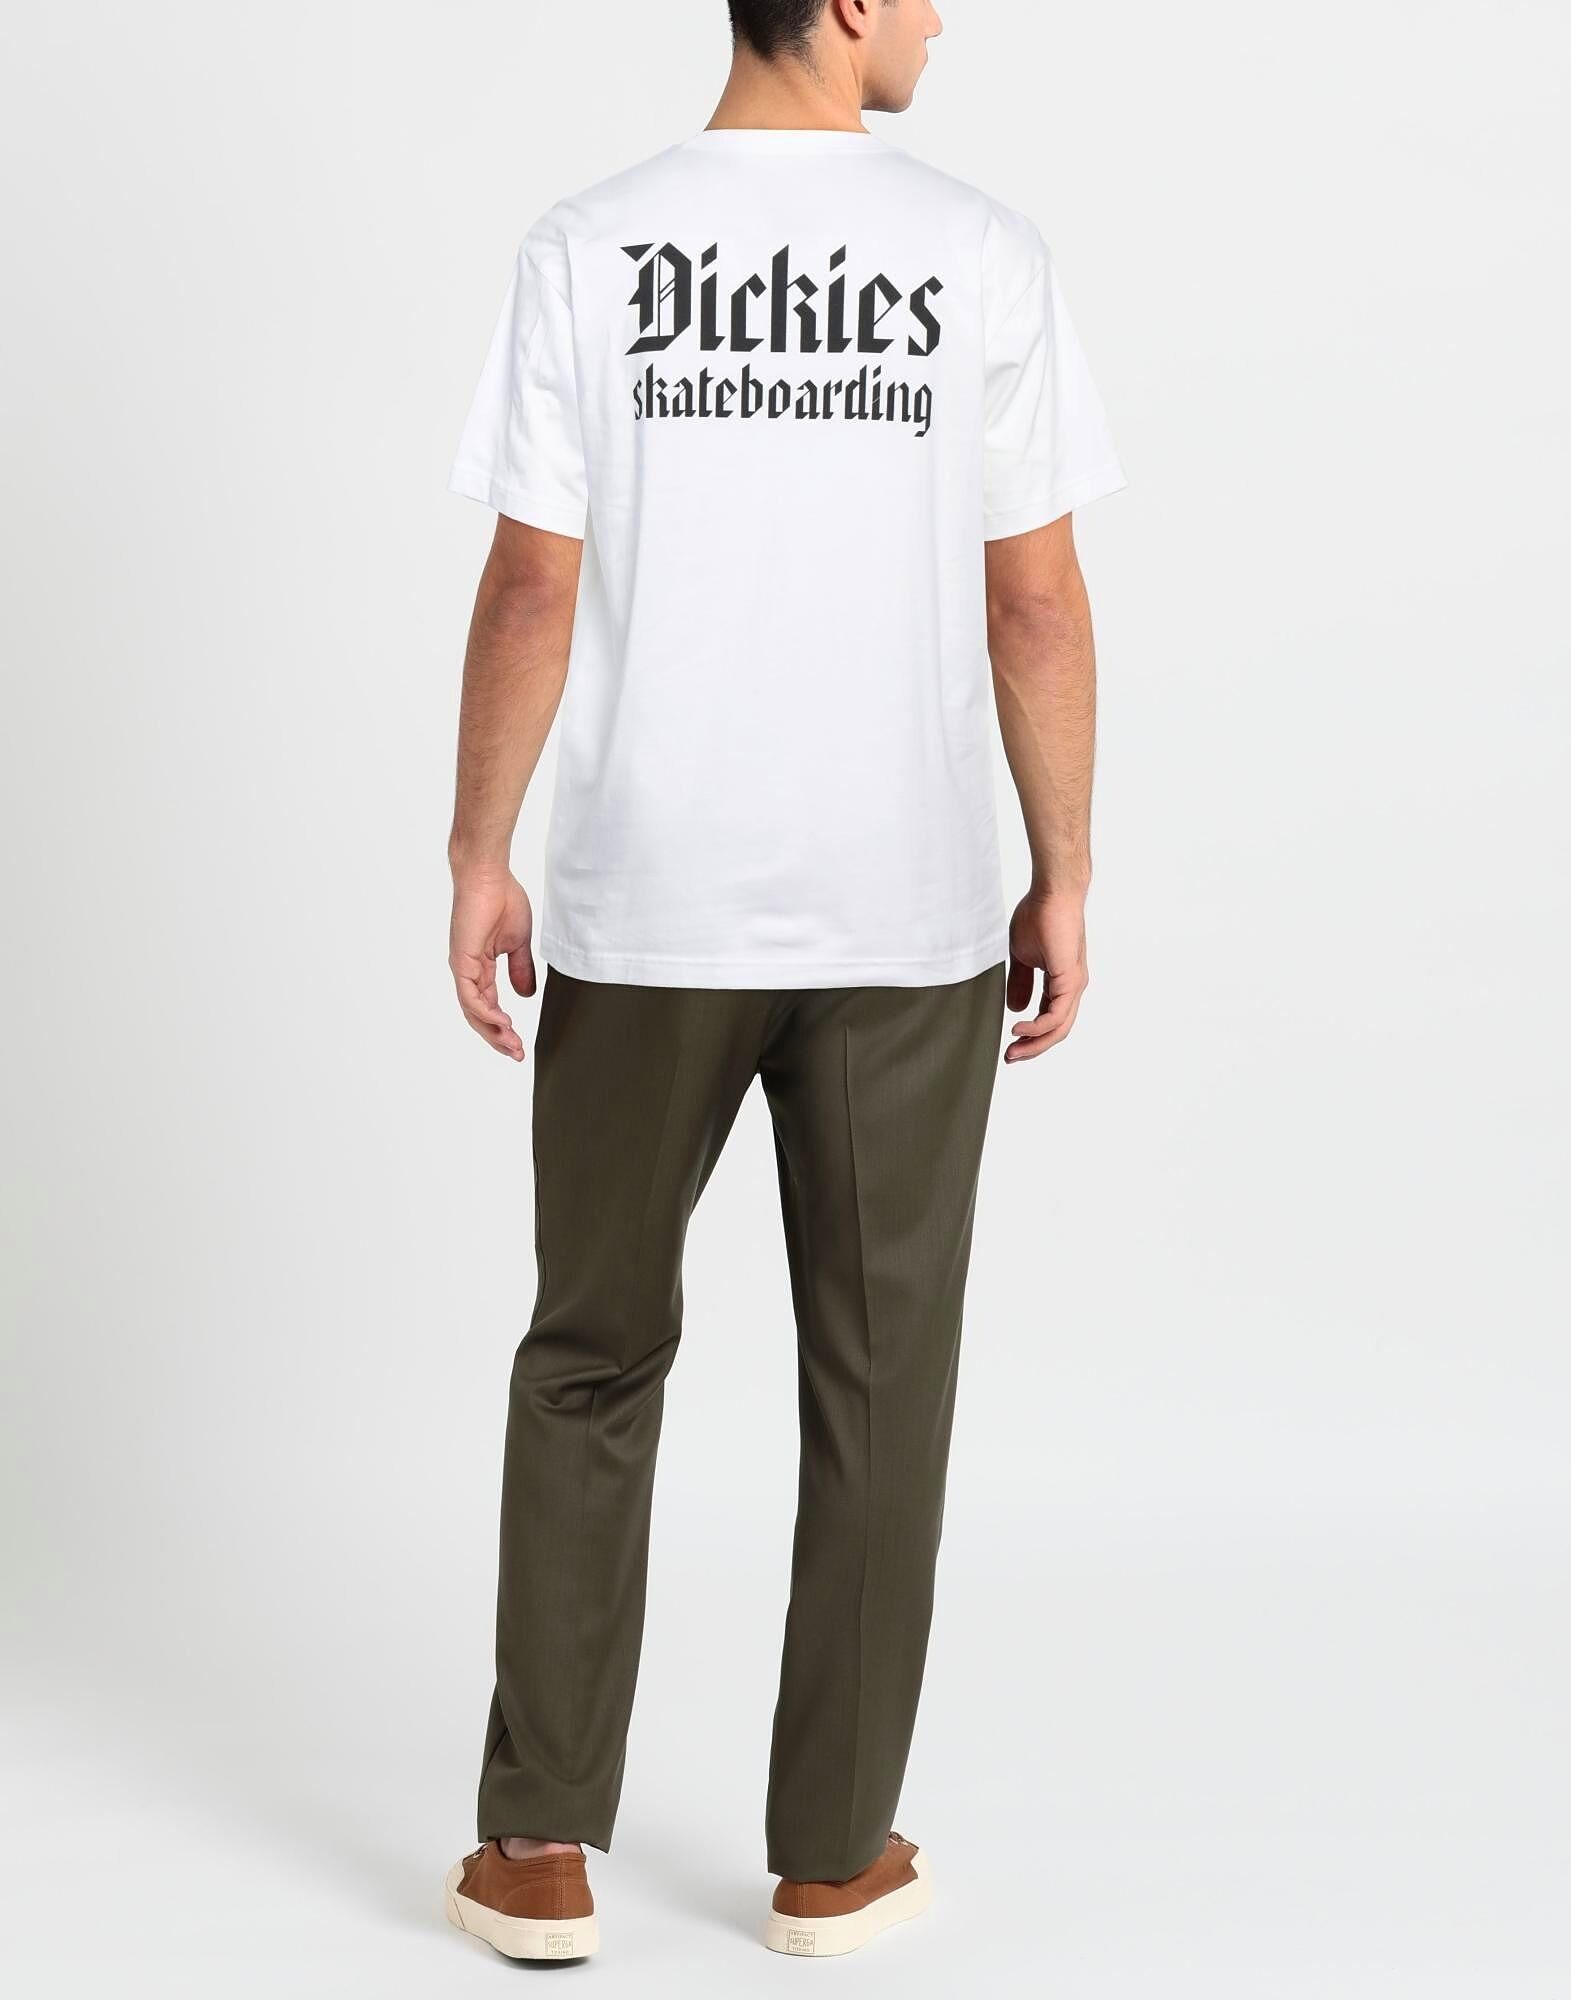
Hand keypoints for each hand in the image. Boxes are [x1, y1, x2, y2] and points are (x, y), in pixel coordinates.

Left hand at [449, 869, 535, 1061]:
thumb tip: (526, 995)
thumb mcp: (519, 943)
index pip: (488, 1005)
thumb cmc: (503, 900)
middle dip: (497, 1037)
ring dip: (493, 1030)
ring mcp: (463, 967)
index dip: (503, 1027)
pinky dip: (485, 1012)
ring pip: (473, 1011)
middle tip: (517, 1053)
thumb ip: (521, 970)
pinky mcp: (462, 960)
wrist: (489, 876)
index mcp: (480, 967)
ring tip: (512, 1044)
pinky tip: (503, 1022)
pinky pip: (471, 996)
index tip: (520, 1043)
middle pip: (478, 1015)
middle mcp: (468, 971)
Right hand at [1005, 891, 1088, 1063]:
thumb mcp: (1022, 957)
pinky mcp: (1070, 979)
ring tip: (1013, 1049)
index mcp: (1062, 983)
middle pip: (1057, 1031)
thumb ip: (1020, 983)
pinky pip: (1055, 1015)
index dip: (1031, 1036)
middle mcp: (1072, 988)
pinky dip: (1037, 1027)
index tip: (1009, 1044)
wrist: (1052, 894)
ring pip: (1058, 1028)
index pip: (1050, 1020)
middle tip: (1010, 1057)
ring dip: (1035, 1043)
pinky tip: (1018, 1027)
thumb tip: (1016, 1009)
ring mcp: (1074, 985)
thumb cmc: (1039, 916)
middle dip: (1033, 1048)